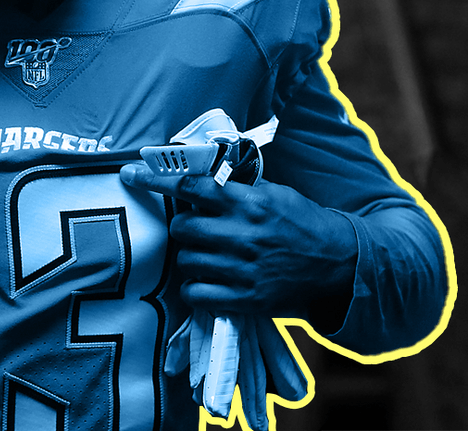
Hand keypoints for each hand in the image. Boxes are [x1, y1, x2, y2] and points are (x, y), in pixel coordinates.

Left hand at [120, 161, 356, 316]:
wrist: (341, 268)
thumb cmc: (303, 224)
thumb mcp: (274, 194)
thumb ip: (237, 188)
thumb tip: (199, 176)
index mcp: (248, 202)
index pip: (191, 185)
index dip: (157, 180)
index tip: (131, 174)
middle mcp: (242, 234)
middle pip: (182, 227)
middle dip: (182, 226)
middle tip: (195, 228)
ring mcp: (242, 269)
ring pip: (185, 260)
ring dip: (189, 257)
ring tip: (206, 255)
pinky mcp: (245, 299)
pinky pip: (196, 293)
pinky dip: (194, 288)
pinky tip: (205, 281)